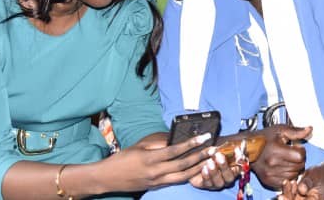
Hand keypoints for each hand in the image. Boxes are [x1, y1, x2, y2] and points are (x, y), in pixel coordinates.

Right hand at [98, 133, 219, 190]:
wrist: (109, 177)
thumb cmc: (124, 157)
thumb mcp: (140, 145)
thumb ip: (158, 142)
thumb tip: (175, 137)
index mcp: (150, 158)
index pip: (175, 150)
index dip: (191, 144)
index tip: (204, 137)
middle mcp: (155, 172)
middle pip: (183, 165)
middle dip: (200, 156)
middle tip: (214, 148)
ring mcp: (157, 182)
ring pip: (183, 176)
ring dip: (198, 168)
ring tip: (211, 160)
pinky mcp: (157, 187)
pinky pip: (176, 181)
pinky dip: (188, 176)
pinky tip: (198, 170)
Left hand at [188, 146, 240, 190]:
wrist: (197, 158)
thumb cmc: (212, 151)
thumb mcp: (220, 147)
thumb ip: (228, 148)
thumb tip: (235, 146)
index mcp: (234, 168)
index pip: (240, 165)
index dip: (239, 158)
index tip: (236, 149)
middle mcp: (227, 178)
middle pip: (229, 177)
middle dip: (225, 166)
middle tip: (219, 156)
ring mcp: (217, 183)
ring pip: (219, 182)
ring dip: (215, 172)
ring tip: (210, 161)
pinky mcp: (206, 185)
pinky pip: (207, 183)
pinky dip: (206, 176)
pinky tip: (204, 168)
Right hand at [250, 124, 312, 189]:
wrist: (247, 148)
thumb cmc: (264, 137)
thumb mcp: (280, 130)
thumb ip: (296, 131)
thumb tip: (310, 129)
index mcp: (276, 150)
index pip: (300, 156)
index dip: (301, 151)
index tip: (296, 147)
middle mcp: (272, 164)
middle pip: (298, 166)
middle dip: (299, 160)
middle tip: (293, 154)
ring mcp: (270, 174)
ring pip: (294, 175)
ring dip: (294, 168)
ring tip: (288, 160)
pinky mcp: (267, 180)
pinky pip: (285, 181)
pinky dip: (287, 176)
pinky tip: (283, 167)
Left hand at [278, 161, 323, 198]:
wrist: (323, 174)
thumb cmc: (322, 175)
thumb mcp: (316, 177)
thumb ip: (308, 183)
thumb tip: (301, 189)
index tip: (283, 197)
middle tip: (280, 195)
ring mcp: (301, 199)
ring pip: (291, 199)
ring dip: (286, 193)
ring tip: (286, 182)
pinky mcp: (297, 196)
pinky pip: (290, 194)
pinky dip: (288, 189)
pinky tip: (287, 182)